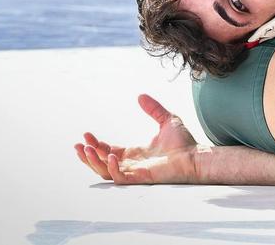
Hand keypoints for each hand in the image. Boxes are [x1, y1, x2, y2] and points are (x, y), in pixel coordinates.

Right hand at [74, 94, 201, 184]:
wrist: (196, 156)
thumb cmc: (184, 143)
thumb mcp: (167, 120)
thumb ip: (153, 109)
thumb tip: (140, 96)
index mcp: (134, 154)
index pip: (108, 151)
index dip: (96, 144)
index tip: (87, 134)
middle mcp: (132, 164)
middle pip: (101, 163)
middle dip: (88, 156)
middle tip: (78, 145)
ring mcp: (135, 173)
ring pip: (106, 172)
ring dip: (94, 162)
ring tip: (86, 150)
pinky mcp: (142, 179)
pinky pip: (121, 178)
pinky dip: (113, 169)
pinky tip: (110, 155)